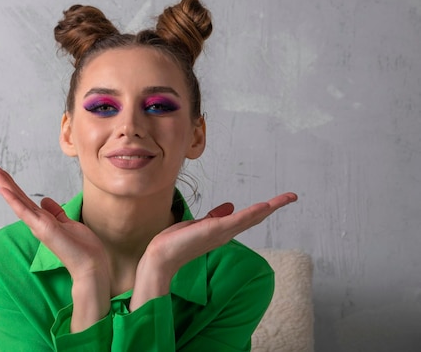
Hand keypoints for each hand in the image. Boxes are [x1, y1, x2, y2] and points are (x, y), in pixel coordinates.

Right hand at [0, 163, 110, 330]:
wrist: (91, 266)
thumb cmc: (82, 248)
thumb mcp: (68, 223)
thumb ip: (56, 212)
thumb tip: (44, 200)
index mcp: (42, 219)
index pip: (23, 198)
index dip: (12, 184)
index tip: (0, 171)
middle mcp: (37, 221)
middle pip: (17, 196)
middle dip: (2, 179)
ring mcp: (38, 225)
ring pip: (17, 200)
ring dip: (4, 184)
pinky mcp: (43, 229)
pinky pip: (25, 213)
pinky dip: (14, 201)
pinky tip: (3, 190)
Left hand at [130, 192, 296, 309]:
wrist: (161, 257)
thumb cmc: (176, 243)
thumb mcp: (198, 225)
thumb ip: (215, 216)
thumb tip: (231, 206)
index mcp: (223, 231)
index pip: (247, 218)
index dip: (264, 209)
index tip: (278, 200)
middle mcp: (226, 233)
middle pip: (255, 218)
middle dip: (275, 207)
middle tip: (293, 196)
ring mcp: (222, 233)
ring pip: (251, 218)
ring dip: (270, 207)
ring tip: (287, 198)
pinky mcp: (214, 230)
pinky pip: (238, 220)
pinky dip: (253, 213)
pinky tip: (265, 206)